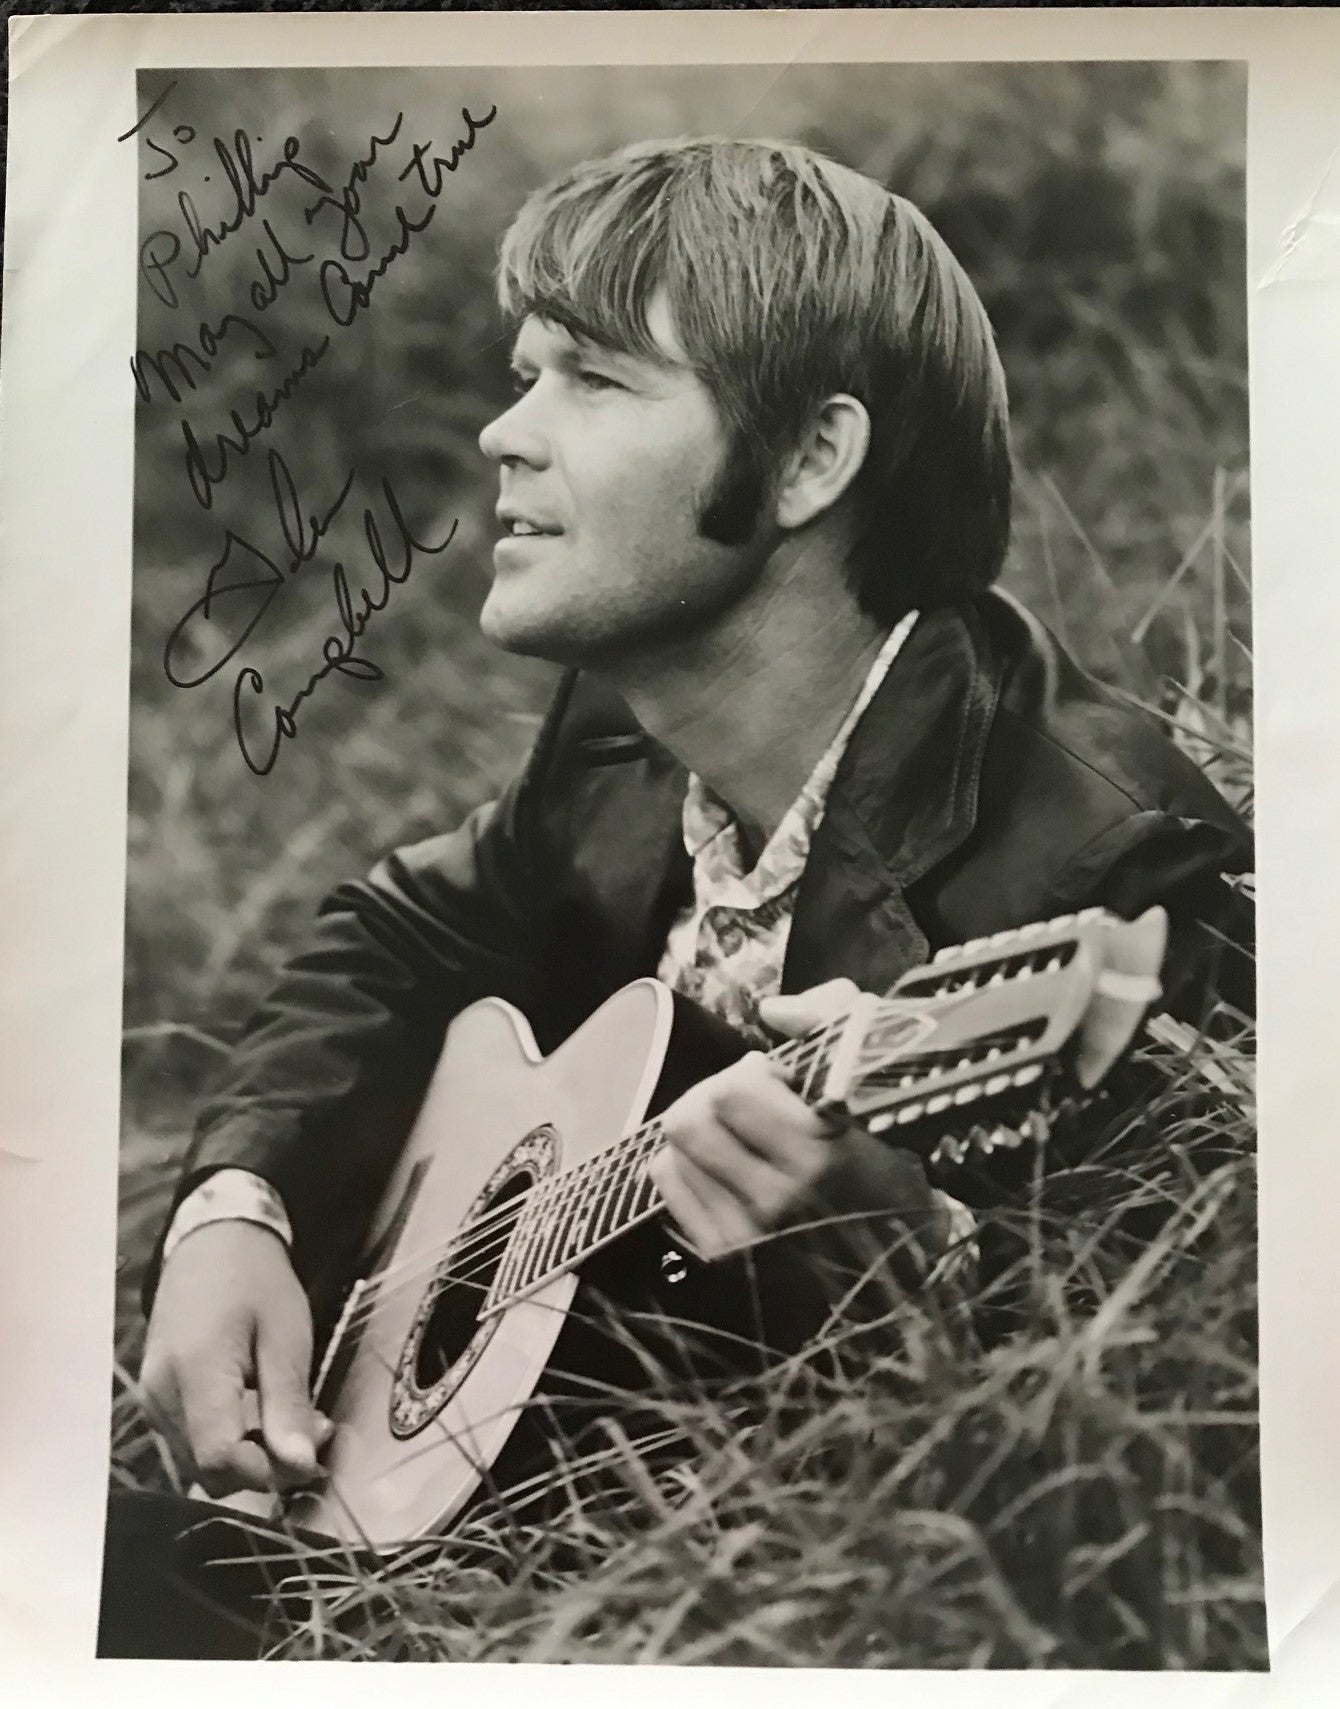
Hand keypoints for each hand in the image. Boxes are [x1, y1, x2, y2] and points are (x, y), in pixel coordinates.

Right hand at [139, 1220, 330, 1497]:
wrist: (213, 1242)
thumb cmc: (257, 1282)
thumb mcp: (287, 1338)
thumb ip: (288, 1406)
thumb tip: (299, 1468)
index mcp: (195, 1371)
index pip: (219, 1459)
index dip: (268, 1472)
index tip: (312, 1456)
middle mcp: (160, 1393)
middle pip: (208, 1469)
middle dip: (264, 1465)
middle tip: (312, 1430)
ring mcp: (151, 1398)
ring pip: (198, 1461)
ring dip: (248, 1456)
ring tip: (290, 1417)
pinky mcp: (154, 1398)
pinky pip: (190, 1441)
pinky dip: (227, 1440)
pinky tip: (258, 1411)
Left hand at [648, 979, 944, 1260]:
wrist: (899, 1274)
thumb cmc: (894, 1176)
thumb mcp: (886, 1090)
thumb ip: (835, 1024)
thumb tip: (772, 1009)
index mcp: (820, 1151)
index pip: (735, 1091)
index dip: (754, 1073)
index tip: (782, 1082)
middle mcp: (776, 1196)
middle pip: (689, 1119)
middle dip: (715, 1096)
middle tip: (746, 1102)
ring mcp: (745, 1233)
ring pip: (673, 1150)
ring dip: (701, 1128)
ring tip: (735, 1133)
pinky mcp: (723, 1256)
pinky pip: (669, 1184)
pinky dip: (686, 1163)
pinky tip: (721, 1164)